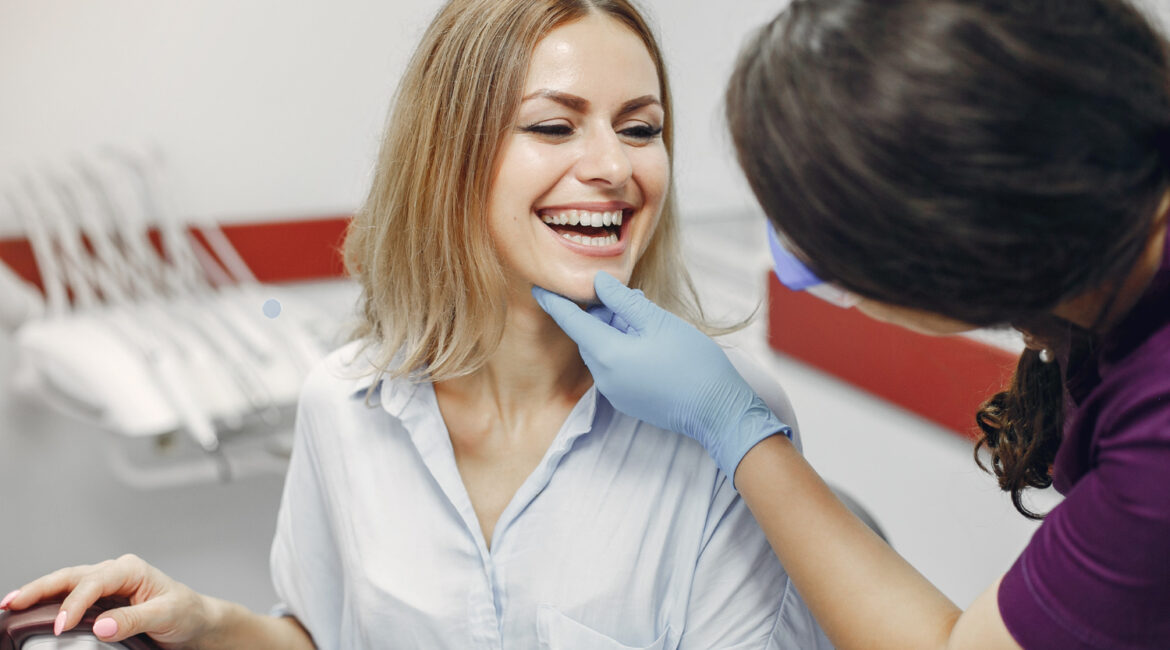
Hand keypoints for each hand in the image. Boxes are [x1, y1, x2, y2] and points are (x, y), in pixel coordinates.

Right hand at [0, 554, 213, 646]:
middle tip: (12, 603)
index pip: (93, 582)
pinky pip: (72, 596)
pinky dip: (50, 602)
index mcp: (130, 569)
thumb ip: (133, 620)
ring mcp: (107, 585)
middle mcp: (115, 572)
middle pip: (71, 576)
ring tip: (11, 604)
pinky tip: (32, 610)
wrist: (196, 621)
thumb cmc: (186, 613)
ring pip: (67, 583)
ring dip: (39, 593)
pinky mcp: (102, 599)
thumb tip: (99, 626)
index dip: (73, 604)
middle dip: (39, 588)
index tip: (60, 627)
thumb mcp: (166, 616)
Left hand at [532, 271, 789, 482]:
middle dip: (600, 314)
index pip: (570, 321)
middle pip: (589, 336)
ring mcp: (614, 393)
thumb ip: (622, 300)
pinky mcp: (628, 402)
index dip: (553, 301)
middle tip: (624, 296)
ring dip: (614, 332)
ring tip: (644, 318)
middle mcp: (603, 377)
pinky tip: (649, 343)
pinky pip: (614, 369)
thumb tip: (597, 283)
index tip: (537, 287)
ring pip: (603, 352)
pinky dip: (622, 351)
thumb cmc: (691, 362)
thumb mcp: (657, 321)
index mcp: (606, 353)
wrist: (717, 410)